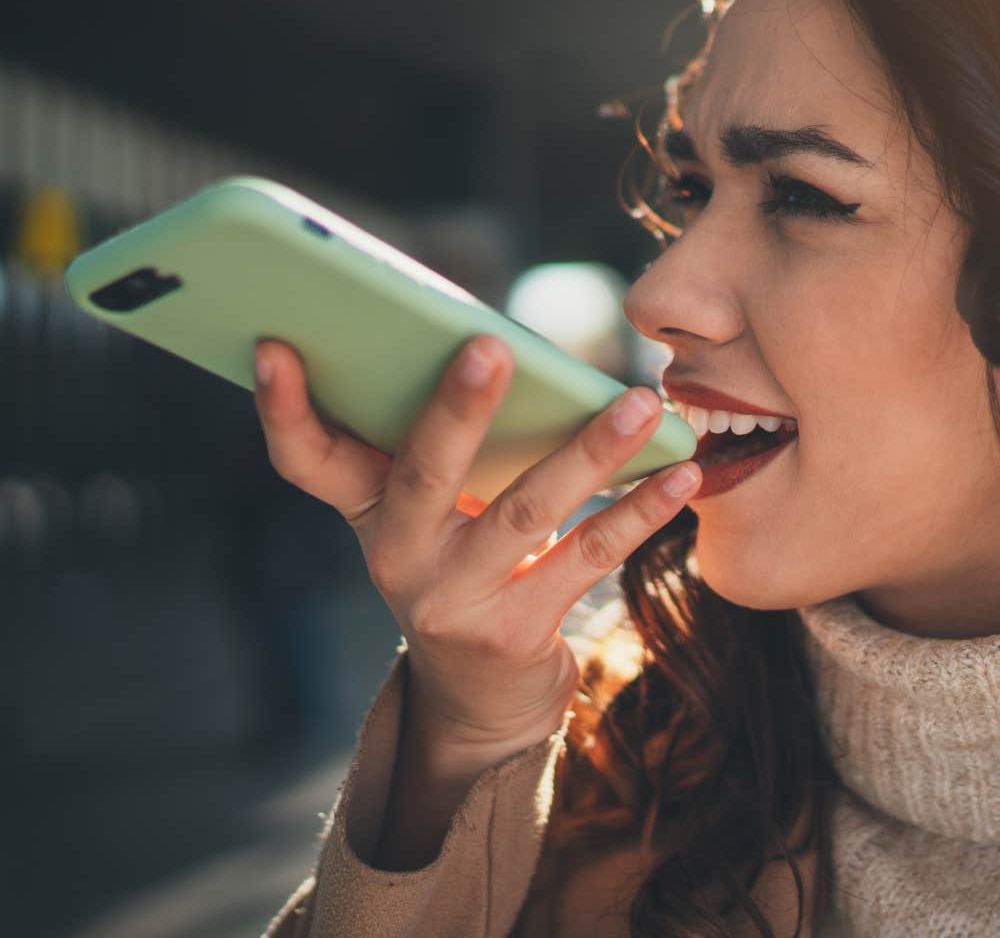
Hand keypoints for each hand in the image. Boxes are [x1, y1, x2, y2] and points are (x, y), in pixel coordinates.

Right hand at [251, 334, 699, 751]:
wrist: (480, 698)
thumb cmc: (464, 564)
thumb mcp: (432, 512)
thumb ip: (444, 443)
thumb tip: (501, 343)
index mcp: (366, 510)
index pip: (305, 457)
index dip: (283, 407)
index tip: (274, 346)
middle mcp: (397, 556)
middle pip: (422, 473)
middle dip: (455, 409)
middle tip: (491, 346)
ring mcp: (455, 599)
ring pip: (525, 512)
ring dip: (590, 452)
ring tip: (641, 402)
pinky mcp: (517, 630)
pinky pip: (587, 558)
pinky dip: (640, 513)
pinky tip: (683, 475)